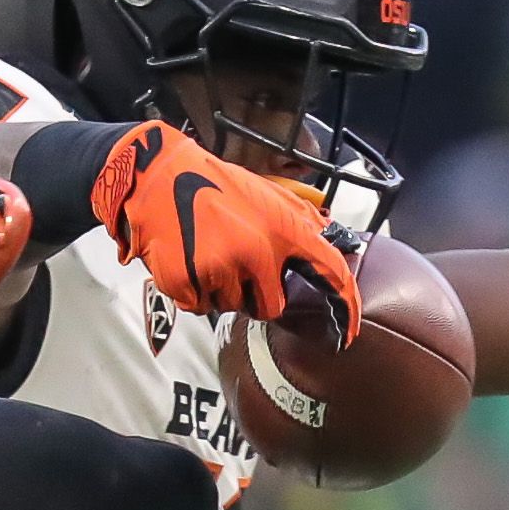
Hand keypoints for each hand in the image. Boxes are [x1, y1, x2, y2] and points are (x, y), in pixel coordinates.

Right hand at [91, 121, 355, 335]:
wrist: (159, 176)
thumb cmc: (216, 184)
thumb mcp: (268, 193)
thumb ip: (302, 220)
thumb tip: (336, 243)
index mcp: (283, 229)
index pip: (330, 272)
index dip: (345, 307)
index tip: (349, 333)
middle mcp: (257, 252)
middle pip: (270, 307)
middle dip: (254, 295)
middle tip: (235, 266)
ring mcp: (221, 269)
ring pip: (230, 307)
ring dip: (220, 290)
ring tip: (206, 253)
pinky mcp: (187, 281)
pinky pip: (198, 307)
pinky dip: (193, 291)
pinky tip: (187, 259)